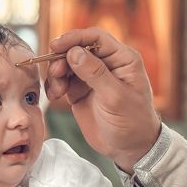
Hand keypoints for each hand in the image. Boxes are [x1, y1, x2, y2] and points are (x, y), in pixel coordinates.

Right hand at [44, 28, 161, 170]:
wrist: (130, 148)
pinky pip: (62, 80)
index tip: (56, 46)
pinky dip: (54, 85)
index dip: (75, 38)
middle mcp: (106, 64)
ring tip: (56, 92)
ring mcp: (92, 77)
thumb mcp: (115, 97)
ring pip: (66, 64)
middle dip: (62, 59)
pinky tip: (54, 96)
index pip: (96, 38)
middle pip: (77, 49)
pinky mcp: (80, 91)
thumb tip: (74, 52)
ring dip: (56, 74)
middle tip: (55, 74)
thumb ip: (95, 74)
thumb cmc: (132, 122)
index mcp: (122, 59)